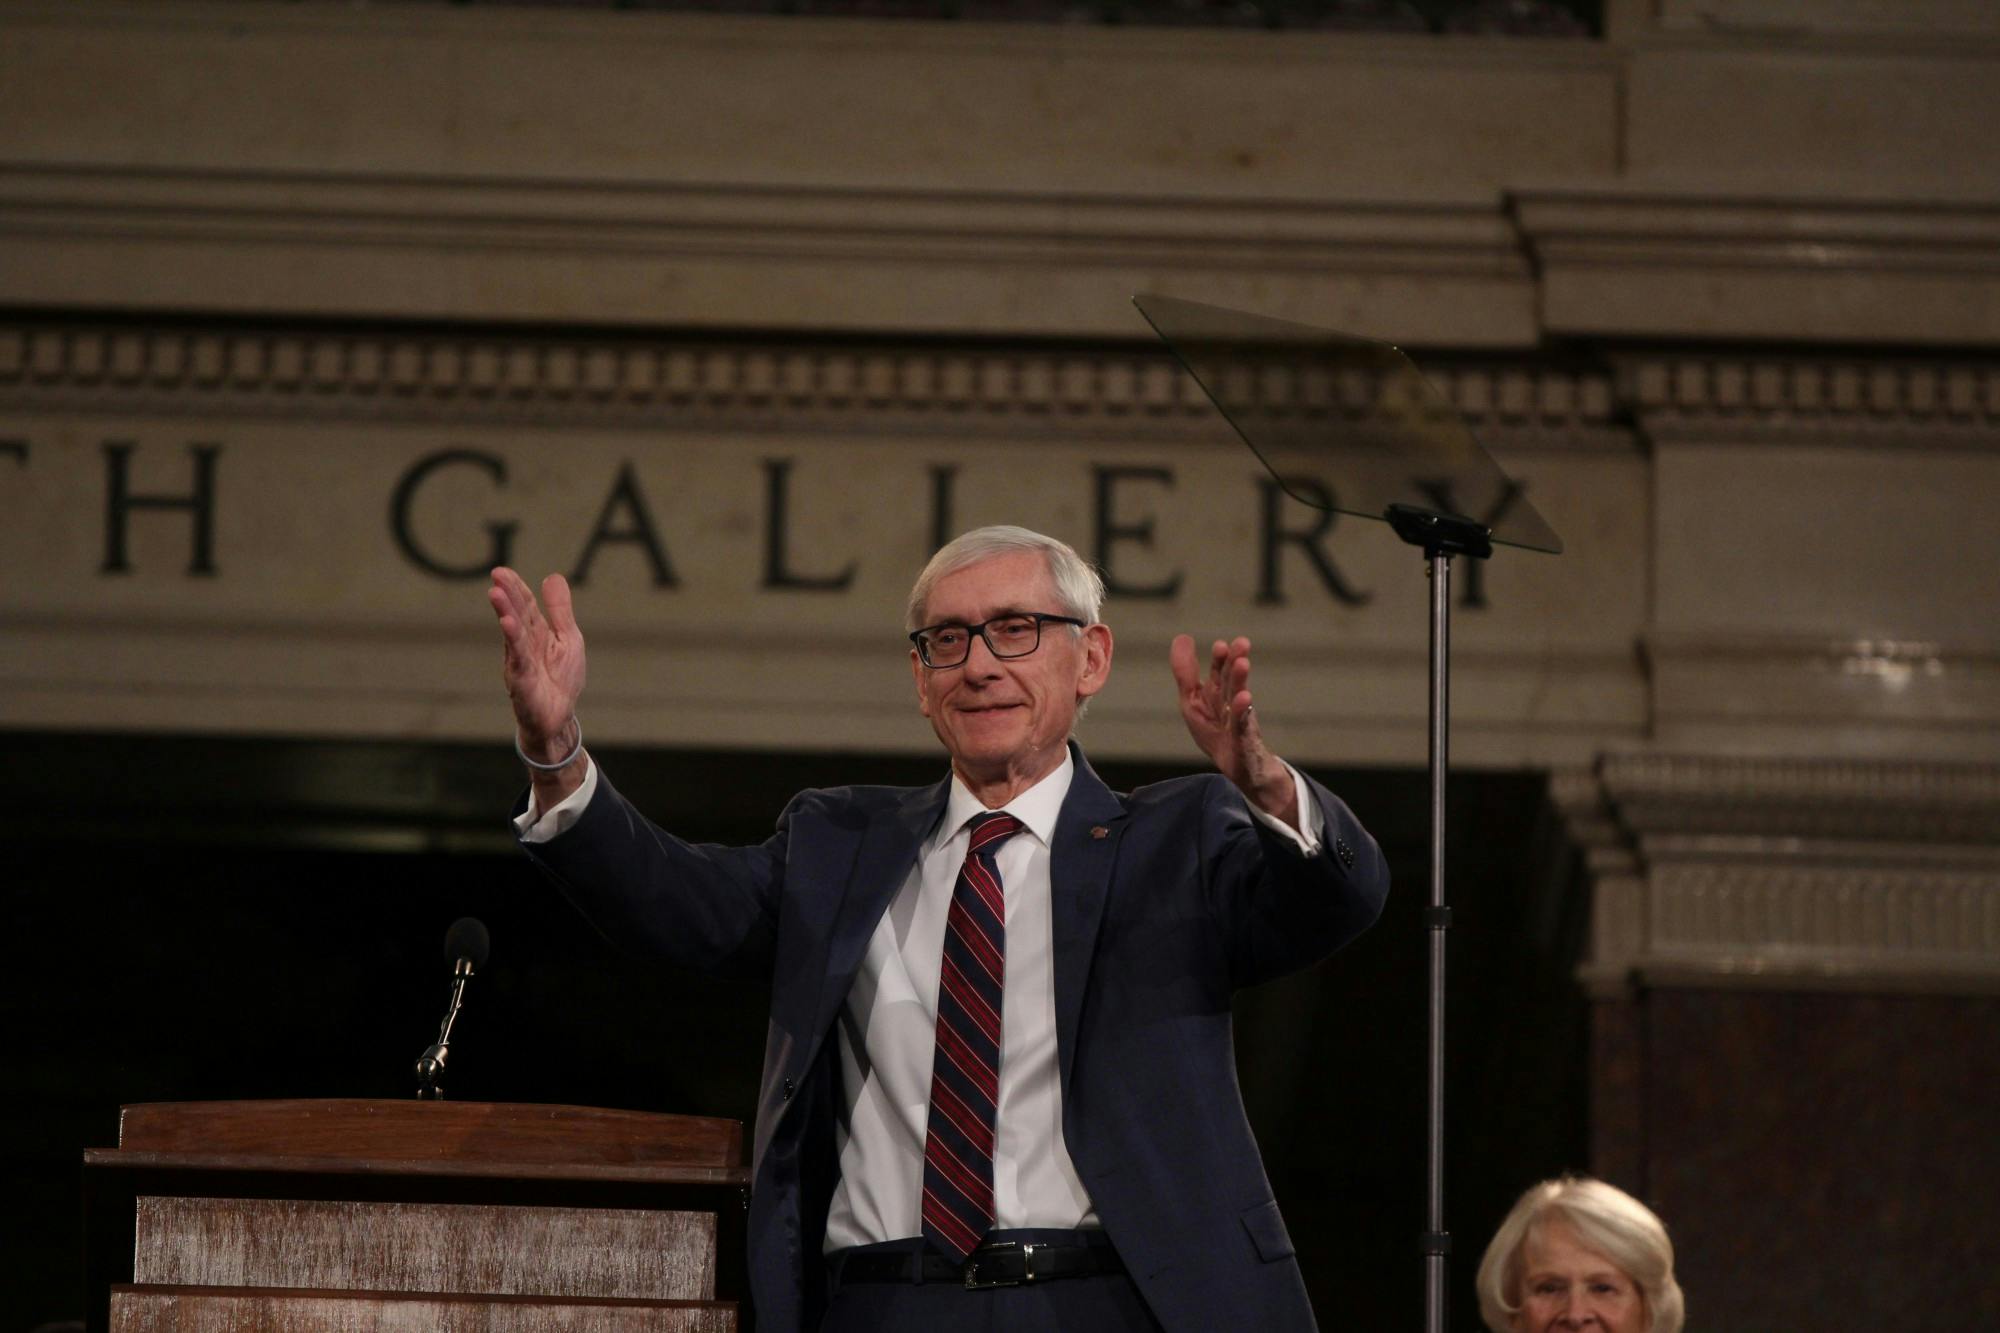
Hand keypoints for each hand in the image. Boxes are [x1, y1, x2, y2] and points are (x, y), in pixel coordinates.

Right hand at [487, 567, 586, 761]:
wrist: (558, 718)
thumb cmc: (561, 679)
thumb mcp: (568, 638)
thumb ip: (560, 610)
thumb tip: (552, 576)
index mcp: (537, 633)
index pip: (525, 606)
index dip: (516, 588)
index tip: (502, 571)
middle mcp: (524, 645)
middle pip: (516, 615)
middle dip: (507, 594)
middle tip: (496, 573)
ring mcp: (521, 662)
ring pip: (513, 634)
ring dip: (504, 613)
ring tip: (495, 593)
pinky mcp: (523, 680)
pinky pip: (518, 658)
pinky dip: (513, 641)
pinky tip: (507, 624)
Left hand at [1170, 633, 1297, 827]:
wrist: (1235, 764)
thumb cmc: (1214, 731)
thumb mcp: (1192, 701)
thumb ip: (1185, 672)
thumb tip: (1182, 636)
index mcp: (1218, 691)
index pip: (1218, 670)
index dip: (1220, 657)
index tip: (1220, 645)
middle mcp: (1231, 700)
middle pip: (1231, 679)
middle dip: (1234, 661)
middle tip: (1241, 644)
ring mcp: (1239, 717)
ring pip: (1239, 696)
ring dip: (1239, 679)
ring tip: (1243, 663)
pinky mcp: (1244, 737)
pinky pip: (1242, 722)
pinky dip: (1242, 710)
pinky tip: (1245, 698)